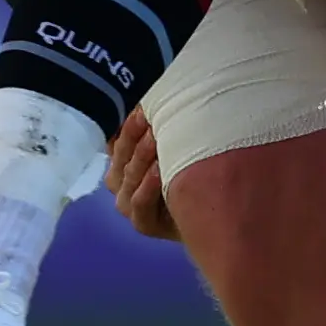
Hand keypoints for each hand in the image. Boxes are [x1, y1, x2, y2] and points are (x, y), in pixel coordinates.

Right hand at [106, 110, 175, 241]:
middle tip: (149, 116)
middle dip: (134, 134)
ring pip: (128, 176)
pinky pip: (139, 202)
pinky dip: (147, 185)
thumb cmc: (188, 174)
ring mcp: (128, 204)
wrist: (209, 215)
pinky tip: (159, 170)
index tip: (142, 106)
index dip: (127, 123)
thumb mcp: (174, 146)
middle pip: (122, 155)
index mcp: (122, 159)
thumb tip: (150, 102)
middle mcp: (120, 182)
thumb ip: (156, 128)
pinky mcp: (142, 223)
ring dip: (141, 156)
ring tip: (156, 137)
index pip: (117, 139)